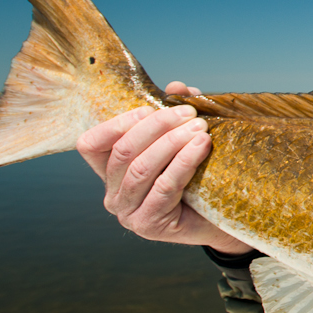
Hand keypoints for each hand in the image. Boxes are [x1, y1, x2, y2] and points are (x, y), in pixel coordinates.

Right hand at [75, 81, 251, 253]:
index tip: (152, 108)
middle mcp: (112, 194)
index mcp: (110, 172)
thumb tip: (175, 87)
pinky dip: (184, 162)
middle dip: (157, 126)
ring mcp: (128, 213)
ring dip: (172, 142)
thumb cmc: (199, 179)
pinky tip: (202, 146)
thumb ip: (176, 114)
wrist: (222, 219)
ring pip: (141, 169)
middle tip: (190, 114)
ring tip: (201, 128)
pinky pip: (164, 187)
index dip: (117, 122)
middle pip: (123, 152)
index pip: (90, 144)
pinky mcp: (149, 225)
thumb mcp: (184, 141)